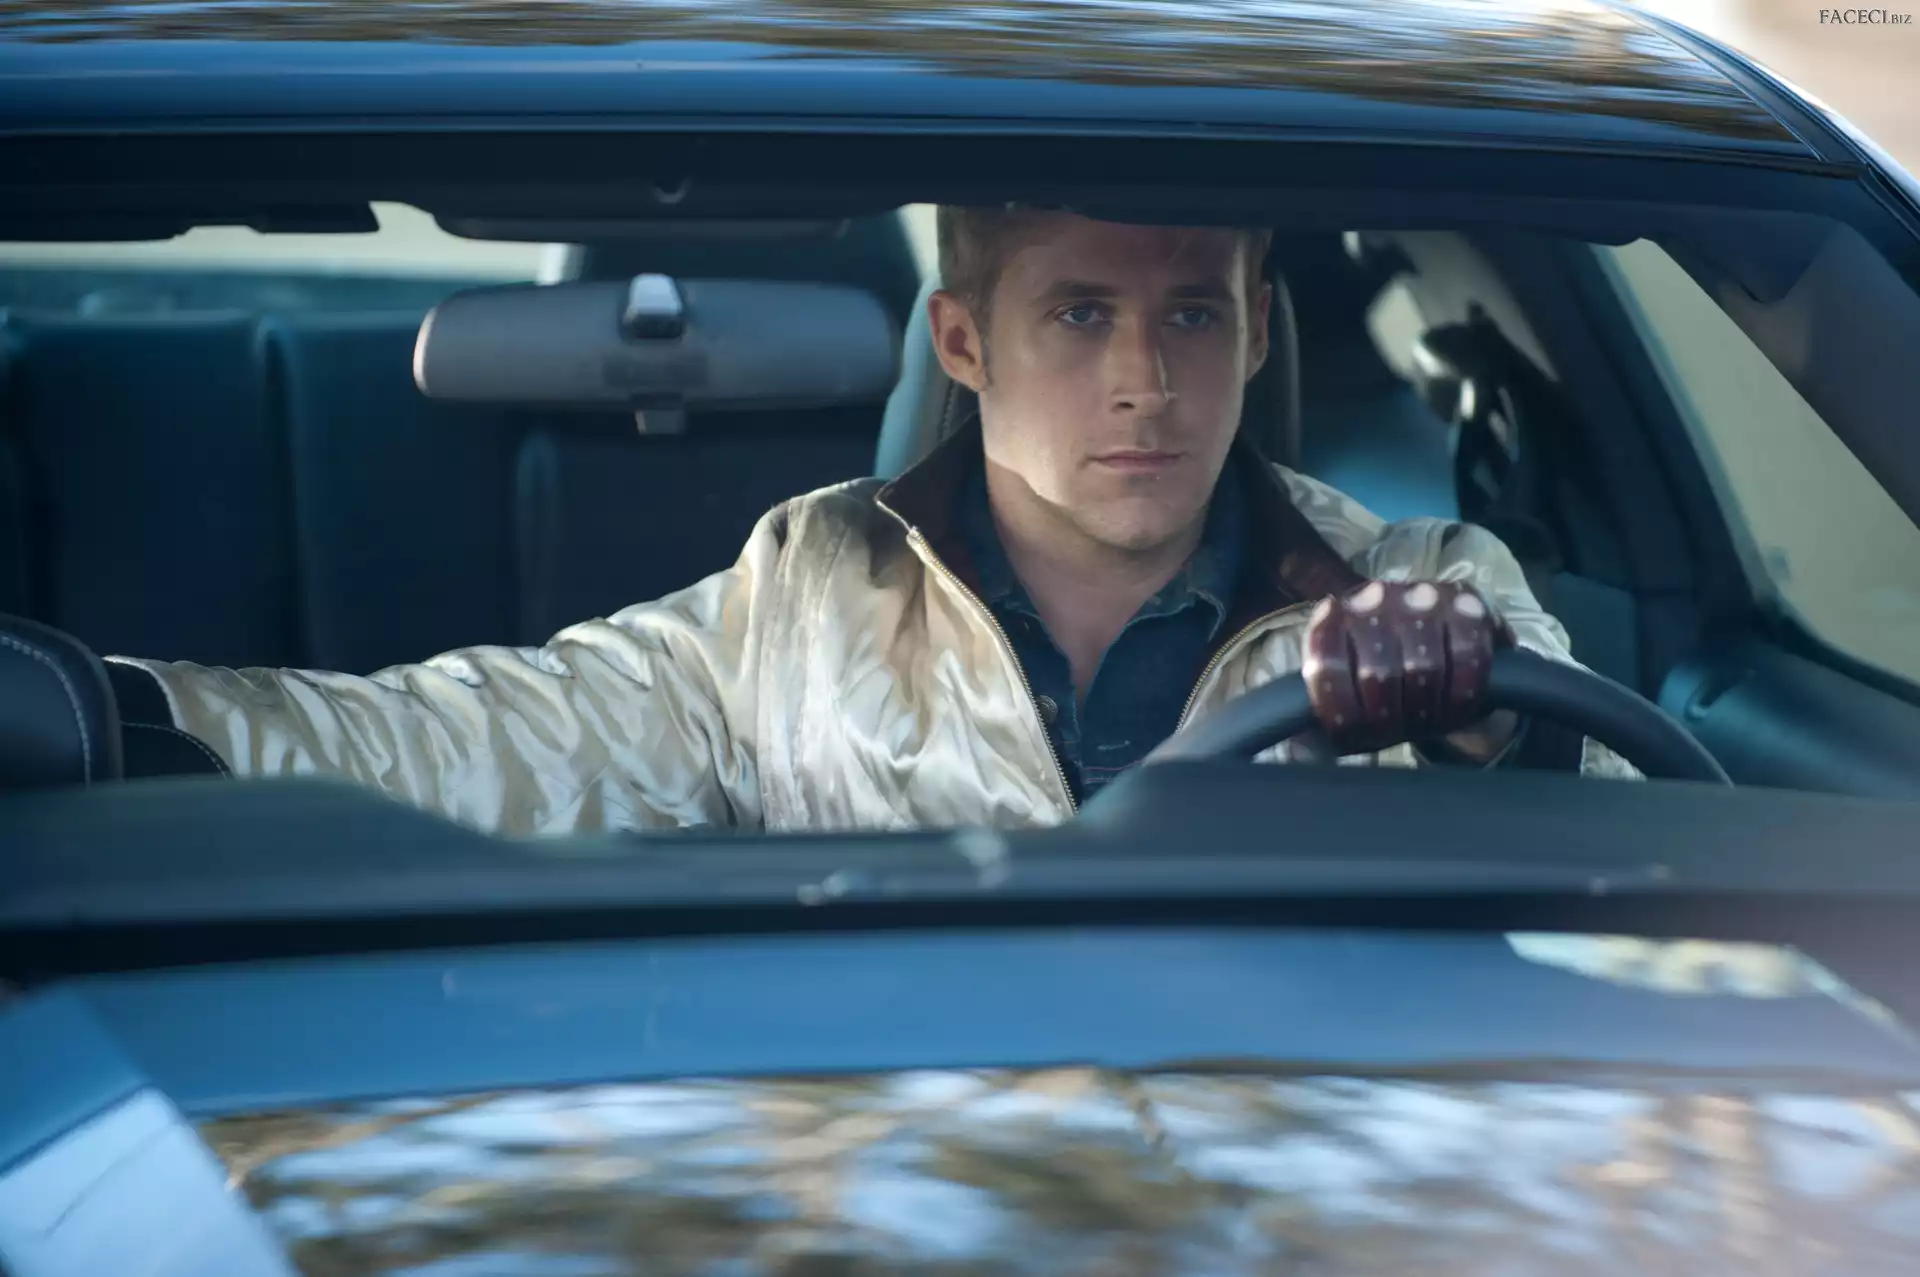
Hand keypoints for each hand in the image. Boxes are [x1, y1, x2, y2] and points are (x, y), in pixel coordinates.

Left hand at [1301, 579, 1515, 755]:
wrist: (1442, 665)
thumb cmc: (1385, 693)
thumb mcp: (1346, 708)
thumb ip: (1316, 727)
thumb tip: (1300, 751)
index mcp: (1331, 620)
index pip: (1325, 667)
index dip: (1342, 710)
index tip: (1355, 732)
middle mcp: (1371, 598)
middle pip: (1377, 673)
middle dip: (1389, 716)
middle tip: (1397, 729)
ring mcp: (1419, 594)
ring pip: (1423, 666)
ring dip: (1426, 707)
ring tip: (1425, 718)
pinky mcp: (1466, 602)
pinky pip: (1468, 656)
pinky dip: (1462, 692)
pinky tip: (1455, 703)